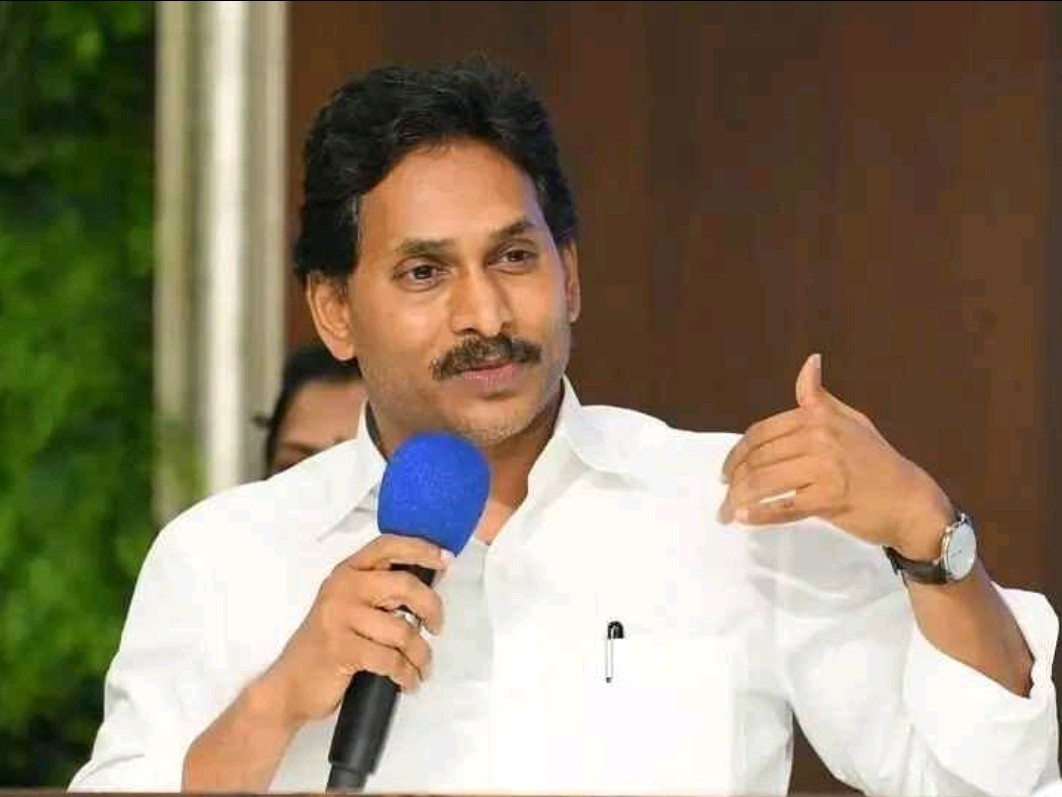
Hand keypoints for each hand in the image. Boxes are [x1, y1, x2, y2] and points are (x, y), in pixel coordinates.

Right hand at [259, 534, 449, 729]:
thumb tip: (433, 575)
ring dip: (421, 654)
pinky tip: (408, 681)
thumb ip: (385, 590)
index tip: (446, 559)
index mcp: (347, 572)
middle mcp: (342, 587)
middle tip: (437, 627)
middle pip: (405, 585)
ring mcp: (340, 617)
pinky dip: (406, 674)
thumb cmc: (327, 645)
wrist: (290, 685)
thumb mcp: (351, 607)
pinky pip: (390, 659)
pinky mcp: (342, 648)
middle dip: (432, 608)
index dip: (421, 548)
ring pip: (403, 630)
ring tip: (421, 666)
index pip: (388, 545)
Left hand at [719, 353, 951, 556]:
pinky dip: (758, 515)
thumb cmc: (879, 462)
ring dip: (738, 500)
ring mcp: (824, 468)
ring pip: (764, 482)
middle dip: (734, 480)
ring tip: (726, 512)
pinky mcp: (828, 499)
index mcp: (818, 417)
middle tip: (724, 495)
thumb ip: (819, 398)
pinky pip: (782, 507)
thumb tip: (810, 361)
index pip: (760, 433)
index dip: (736, 454)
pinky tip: (743, 519)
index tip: (726, 472)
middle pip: (758, 459)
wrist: (911, 502)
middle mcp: (818, 438)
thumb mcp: (851, 420)